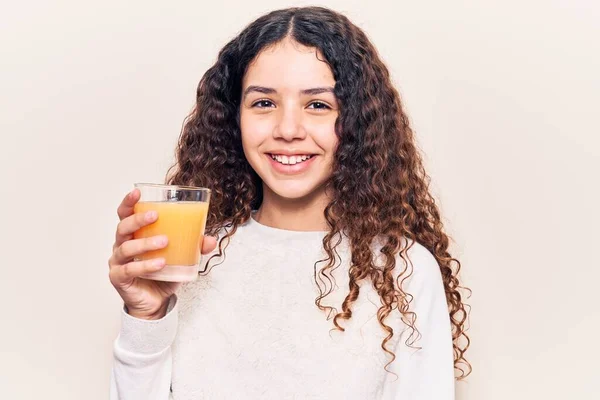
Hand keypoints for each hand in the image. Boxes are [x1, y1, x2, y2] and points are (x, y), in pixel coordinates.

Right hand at [108, 188, 216, 319]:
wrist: (155, 302)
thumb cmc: (163, 274)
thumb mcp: (181, 258)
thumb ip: (194, 247)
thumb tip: (211, 239)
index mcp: (133, 235)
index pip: (125, 214)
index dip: (129, 202)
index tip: (138, 192)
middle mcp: (121, 245)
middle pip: (123, 227)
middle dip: (138, 219)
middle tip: (155, 215)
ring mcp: (118, 262)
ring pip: (126, 248)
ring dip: (145, 243)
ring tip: (164, 242)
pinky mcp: (119, 278)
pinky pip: (130, 270)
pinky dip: (146, 266)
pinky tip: (160, 263)